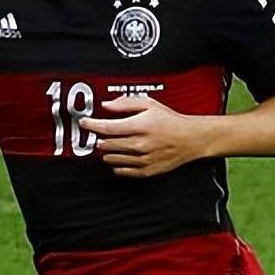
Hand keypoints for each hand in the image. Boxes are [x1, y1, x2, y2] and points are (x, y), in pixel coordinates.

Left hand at [80, 96, 207, 177]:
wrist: (191, 139)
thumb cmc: (170, 121)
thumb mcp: (149, 104)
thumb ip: (125, 103)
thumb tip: (106, 105)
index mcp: (140, 126)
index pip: (107, 128)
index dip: (91, 125)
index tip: (84, 122)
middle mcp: (140, 144)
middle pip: (107, 144)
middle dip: (98, 138)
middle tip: (98, 133)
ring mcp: (143, 159)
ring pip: (112, 158)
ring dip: (107, 150)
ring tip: (111, 143)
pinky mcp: (146, 170)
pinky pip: (121, 170)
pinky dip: (116, 164)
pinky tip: (119, 156)